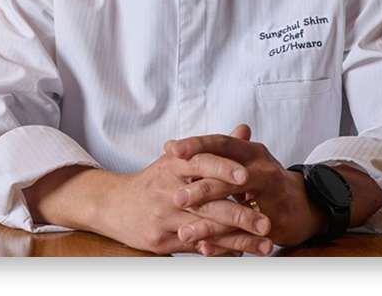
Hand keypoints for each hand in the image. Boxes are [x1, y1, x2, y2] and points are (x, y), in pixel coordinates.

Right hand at [22, 144, 273, 255]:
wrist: (113, 204)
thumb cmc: (157, 179)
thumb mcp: (181, 158)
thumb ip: (216, 148)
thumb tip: (245, 129)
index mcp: (176, 165)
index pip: (202, 163)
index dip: (224, 168)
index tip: (248, 176)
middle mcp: (169, 191)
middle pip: (208, 204)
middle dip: (241, 215)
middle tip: (268, 223)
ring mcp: (164, 218)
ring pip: (205, 230)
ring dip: (238, 240)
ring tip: (265, 246)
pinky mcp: (160, 241)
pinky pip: (194, 246)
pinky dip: (219, 249)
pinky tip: (241, 252)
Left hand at [166, 124, 328, 253]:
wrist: (303, 205)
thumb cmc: (263, 182)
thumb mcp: (242, 163)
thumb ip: (208, 157)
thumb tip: (171, 147)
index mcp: (252, 152)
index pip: (223, 142)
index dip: (198, 145)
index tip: (171, 150)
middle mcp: (264, 169)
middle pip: (231, 176)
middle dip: (202, 188)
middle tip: (177, 198)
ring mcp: (273, 194)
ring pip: (237, 209)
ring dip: (209, 223)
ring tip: (184, 233)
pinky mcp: (276, 219)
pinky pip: (245, 233)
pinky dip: (224, 243)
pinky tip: (204, 249)